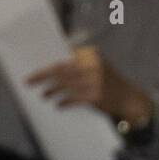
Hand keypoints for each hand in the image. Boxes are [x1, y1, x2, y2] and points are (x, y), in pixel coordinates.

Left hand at [27, 46, 152, 124]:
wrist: (130, 99)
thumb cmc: (110, 82)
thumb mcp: (99, 65)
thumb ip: (80, 62)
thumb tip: (52, 65)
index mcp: (91, 55)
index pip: (63, 58)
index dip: (47, 64)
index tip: (35, 68)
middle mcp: (92, 67)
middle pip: (60, 70)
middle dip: (42, 76)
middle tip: (29, 81)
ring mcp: (94, 82)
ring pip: (64, 85)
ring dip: (51, 90)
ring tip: (44, 94)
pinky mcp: (95, 97)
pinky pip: (72, 99)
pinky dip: (63, 102)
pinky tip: (57, 104)